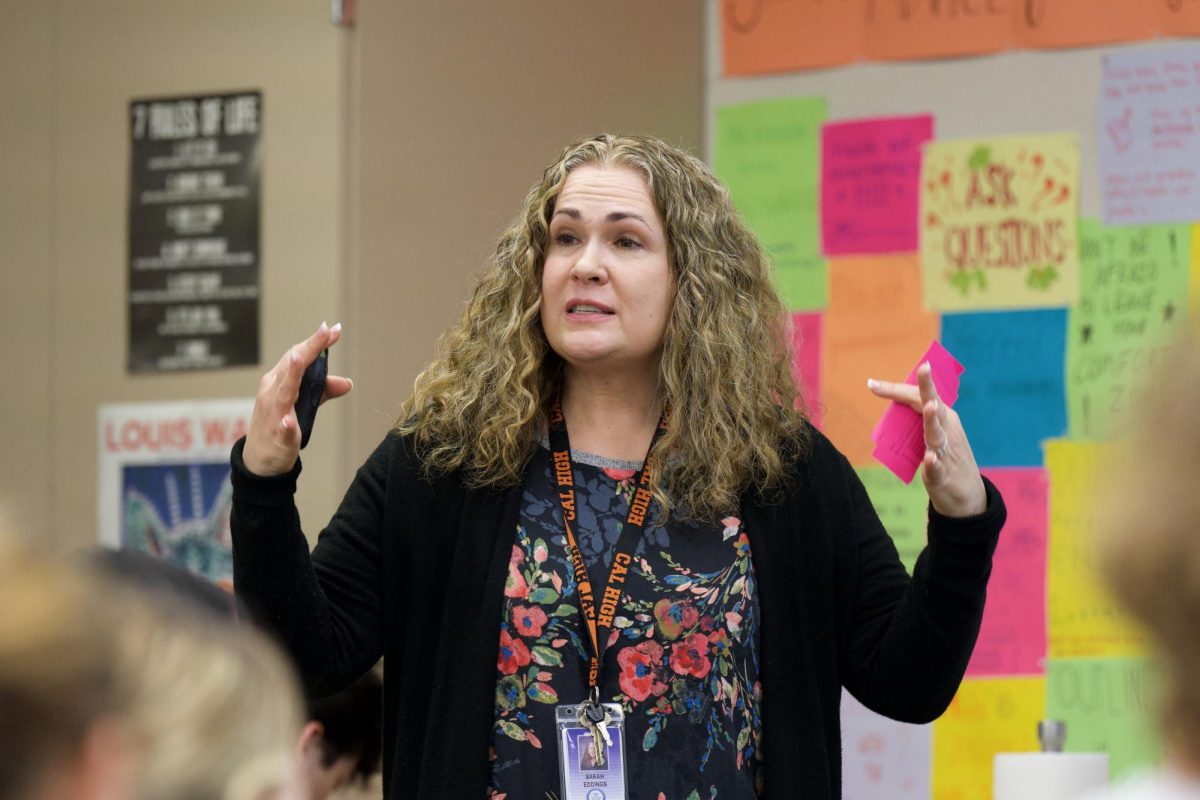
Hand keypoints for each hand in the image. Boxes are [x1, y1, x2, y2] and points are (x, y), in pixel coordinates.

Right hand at [243, 322, 352, 475]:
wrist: (259, 460)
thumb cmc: (279, 426)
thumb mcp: (303, 405)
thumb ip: (323, 391)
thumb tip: (346, 382)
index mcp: (278, 381)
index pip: (296, 356)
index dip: (315, 342)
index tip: (332, 329)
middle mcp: (272, 392)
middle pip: (291, 366)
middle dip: (309, 348)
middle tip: (326, 331)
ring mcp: (273, 413)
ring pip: (282, 390)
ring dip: (291, 374)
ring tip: (300, 359)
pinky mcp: (276, 435)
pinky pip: (280, 427)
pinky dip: (284, 423)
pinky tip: (288, 420)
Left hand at [868, 363, 985, 517]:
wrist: (968, 498)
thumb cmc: (946, 461)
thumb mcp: (933, 437)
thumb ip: (916, 422)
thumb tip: (893, 406)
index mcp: (942, 419)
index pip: (918, 398)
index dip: (896, 390)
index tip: (872, 383)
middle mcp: (947, 431)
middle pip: (933, 406)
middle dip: (927, 387)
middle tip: (924, 368)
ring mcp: (946, 453)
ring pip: (938, 434)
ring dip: (933, 420)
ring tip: (930, 406)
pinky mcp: (943, 475)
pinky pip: (937, 467)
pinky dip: (933, 462)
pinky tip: (930, 458)